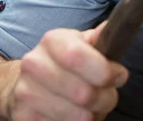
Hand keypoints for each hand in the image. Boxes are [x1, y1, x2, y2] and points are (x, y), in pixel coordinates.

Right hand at [6, 22, 127, 120]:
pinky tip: (76, 113)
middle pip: (83, 93)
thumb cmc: (67, 62)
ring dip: (93, 114)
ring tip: (93, 105)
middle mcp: (35, 64)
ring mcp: (26, 92)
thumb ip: (101, 39)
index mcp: (53, 40)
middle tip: (108, 95)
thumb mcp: (84, 44)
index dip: (105, 71)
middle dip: (106, 98)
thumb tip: (112, 30)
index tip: (118, 76)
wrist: (28, 82)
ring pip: (77, 116)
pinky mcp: (24, 117)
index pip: (77, 57)